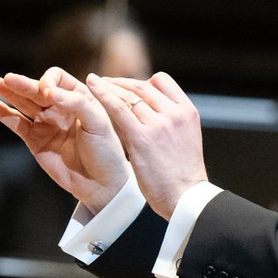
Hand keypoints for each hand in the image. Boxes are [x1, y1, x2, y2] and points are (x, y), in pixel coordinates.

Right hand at [0, 69, 131, 215]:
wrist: (100, 183)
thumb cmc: (106, 151)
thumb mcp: (98, 122)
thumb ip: (76, 103)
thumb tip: (48, 92)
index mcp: (79, 97)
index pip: (57, 79)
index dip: (48, 82)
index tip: (47, 95)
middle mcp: (60, 107)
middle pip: (36, 89)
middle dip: (21, 84)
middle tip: (6, 79)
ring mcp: (46, 124)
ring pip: (23, 104)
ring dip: (8, 93)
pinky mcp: (34, 140)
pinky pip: (16, 123)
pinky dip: (3, 114)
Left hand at [85, 73, 206, 220]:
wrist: (184, 195)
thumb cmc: (181, 175)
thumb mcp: (185, 139)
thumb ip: (170, 123)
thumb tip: (153, 115)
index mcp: (187, 111)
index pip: (162, 82)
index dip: (142, 82)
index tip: (127, 87)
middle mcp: (174, 113)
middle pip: (143, 87)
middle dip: (121, 83)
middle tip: (103, 82)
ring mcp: (158, 123)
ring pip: (129, 96)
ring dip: (108, 89)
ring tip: (93, 86)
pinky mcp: (141, 137)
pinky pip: (119, 109)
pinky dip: (103, 95)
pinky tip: (90, 87)